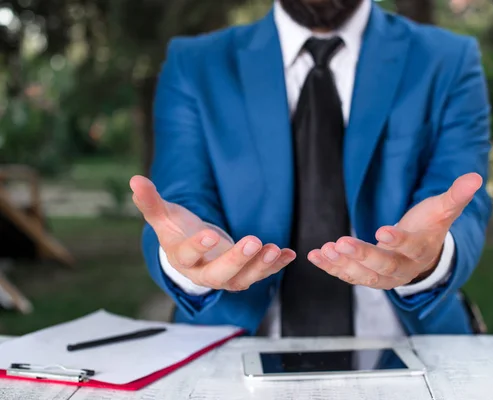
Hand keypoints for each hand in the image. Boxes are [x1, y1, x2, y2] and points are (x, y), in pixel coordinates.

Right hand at [130, 176, 295, 291]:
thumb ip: (151, 201)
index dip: (198, 247)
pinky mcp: (244, 274)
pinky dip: (277, 265)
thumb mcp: (164, 217)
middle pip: (220, 274)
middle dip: (237, 260)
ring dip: (262, 266)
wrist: (194, 252)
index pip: (189, 255)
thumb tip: (135, 180)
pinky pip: (262, 273)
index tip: (209, 236)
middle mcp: (205, 274)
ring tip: (276, 249)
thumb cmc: (178, 232)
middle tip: (252, 242)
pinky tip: (290, 253)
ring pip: (244, 278)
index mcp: (183, 259)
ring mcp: (226, 277)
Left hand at [307, 173, 482, 289]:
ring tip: (325, 250)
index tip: (382, 231)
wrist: (422, 256)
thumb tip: (477, 176)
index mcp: (420, 250)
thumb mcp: (442, 211)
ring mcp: (382, 276)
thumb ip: (456, 196)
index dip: (397, 240)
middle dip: (362, 255)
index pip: (410, 247)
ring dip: (342, 264)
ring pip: (361, 275)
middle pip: (382, 266)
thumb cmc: (429, 227)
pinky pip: (347, 275)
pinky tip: (314, 255)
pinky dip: (331, 267)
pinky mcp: (365, 276)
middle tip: (341, 242)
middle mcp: (402, 269)